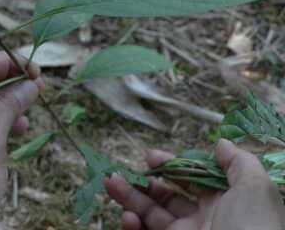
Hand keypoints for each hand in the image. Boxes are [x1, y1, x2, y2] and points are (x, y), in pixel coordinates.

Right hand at [104, 139, 284, 229]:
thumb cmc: (252, 227)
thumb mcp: (255, 189)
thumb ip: (238, 163)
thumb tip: (221, 144)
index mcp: (225, 204)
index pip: (193, 181)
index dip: (172, 167)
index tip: (150, 156)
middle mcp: (202, 222)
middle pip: (166, 198)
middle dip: (142, 182)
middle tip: (122, 171)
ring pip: (150, 216)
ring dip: (128, 198)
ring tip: (111, 183)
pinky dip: (132, 226)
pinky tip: (128, 216)